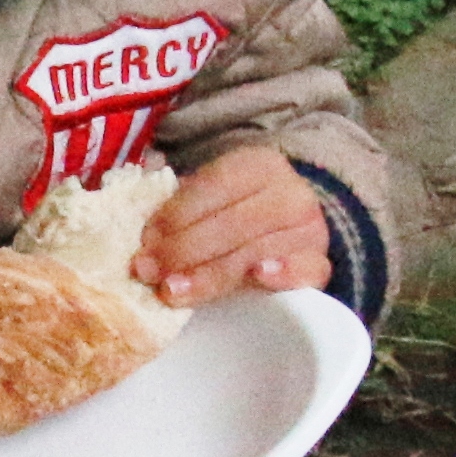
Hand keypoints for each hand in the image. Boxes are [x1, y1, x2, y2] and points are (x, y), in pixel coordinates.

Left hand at [134, 147, 328, 306]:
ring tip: (173, 290)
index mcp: (257, 166)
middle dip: (183, 250)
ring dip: (210, 274)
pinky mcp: (320, 265)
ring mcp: (309, 230)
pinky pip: (307, 270)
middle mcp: (289, 193)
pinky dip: (283, 273)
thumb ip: (177, 207)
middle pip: (232, 223)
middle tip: (147, 272)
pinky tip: (258, 276)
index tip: (145, 241)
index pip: (213, 188)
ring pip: (256, 251)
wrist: (288, 232)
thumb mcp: (210, 198)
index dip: (175, 215)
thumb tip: (136, 225)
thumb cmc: (234, 215)